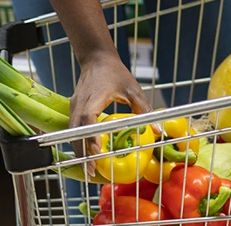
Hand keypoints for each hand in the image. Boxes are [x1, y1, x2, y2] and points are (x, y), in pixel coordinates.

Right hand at [69, 48, 151, 171]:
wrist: (97, 59)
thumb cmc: (116, 73)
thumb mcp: (134, 90)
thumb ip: (145, 110)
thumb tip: (159, 130)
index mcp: (94, 97)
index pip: (88, 118)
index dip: (91, 135)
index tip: (97, 151)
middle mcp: (80, 104)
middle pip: (76, 131)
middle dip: (83, 152)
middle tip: (92, 171)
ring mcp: (74, 107)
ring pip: (72, 132)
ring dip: (79, 150)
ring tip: (89, 169)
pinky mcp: (74, 110)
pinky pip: (72, 130)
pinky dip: (78, 143)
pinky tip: (87, 155)